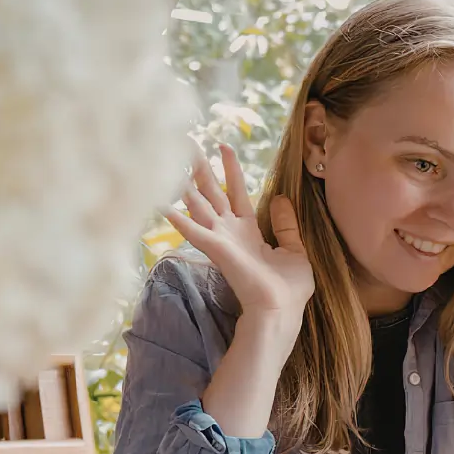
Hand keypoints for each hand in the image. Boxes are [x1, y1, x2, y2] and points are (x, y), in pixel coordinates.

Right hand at [163, 142, 313, 318]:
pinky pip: (192, 229)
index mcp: (248, 231)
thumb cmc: (289, 288)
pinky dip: (176, 216)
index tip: (224, 146)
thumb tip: (281, 198)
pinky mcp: (216, 248)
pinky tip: (159, 202)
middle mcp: (230, 232)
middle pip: (212, 192)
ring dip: (183, 182)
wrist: (281, 310)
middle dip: (201, 168)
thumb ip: (286, 225)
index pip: (237, 193)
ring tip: (170, 161)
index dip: (231, 169)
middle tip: (188, 142)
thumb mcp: (295, 250)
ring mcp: (220, 239)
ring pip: (198, 203)